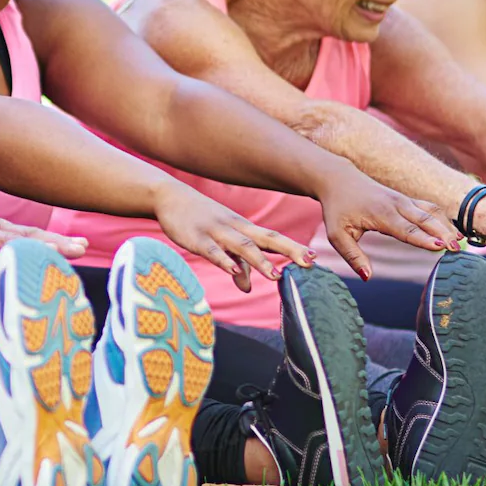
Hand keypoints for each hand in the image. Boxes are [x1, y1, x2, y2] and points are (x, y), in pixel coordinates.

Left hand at [0, 188, 87, 321]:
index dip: (35, 247)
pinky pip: (30, 232)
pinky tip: (69, 242)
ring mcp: (2, 224)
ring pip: (34, 232)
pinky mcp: (4, 226)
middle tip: (81, 249)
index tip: (55, 251)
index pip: (14, 242)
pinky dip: (49, 237)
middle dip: (56, 242)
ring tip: (82, 246)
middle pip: (31, 235)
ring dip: (58, 239)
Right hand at [153, 184, 309, 289]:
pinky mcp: (196, 238)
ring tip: (275, 276)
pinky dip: (224, 261)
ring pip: (242, 246)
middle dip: (289, 250)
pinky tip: (233, 272)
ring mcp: (216, 232)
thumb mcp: (221, 241)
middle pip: (267, 239)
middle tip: (309, 262)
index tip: (315, 258)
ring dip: (260, 261)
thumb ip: (236, 264)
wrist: (170, 196)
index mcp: (244, 229)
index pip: (274, 238)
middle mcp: (235, 228)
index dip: (294, 247)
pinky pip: (212, 251)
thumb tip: (248, 288)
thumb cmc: (200, 219)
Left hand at [315, 173, 453, 280]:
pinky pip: (430, 208)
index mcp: (381, 215)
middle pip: (425, 220)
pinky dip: (444, 219)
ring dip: (448, 226)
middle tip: (459, 250)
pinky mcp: (407, 200)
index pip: (406, 229)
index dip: (424, 239)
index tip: (441, 247)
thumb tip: (367, 277)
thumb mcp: (337, 235)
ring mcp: (404, 200)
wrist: (339, 180)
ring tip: (462, 243)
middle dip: (444, 233)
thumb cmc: (338, 209)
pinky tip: (454, 232)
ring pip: (432, 212)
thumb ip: (352, 256)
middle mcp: (396, 205)